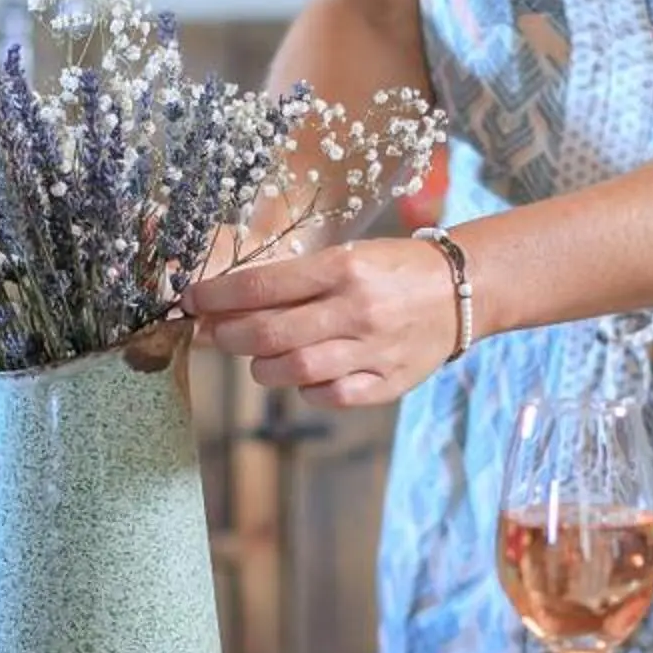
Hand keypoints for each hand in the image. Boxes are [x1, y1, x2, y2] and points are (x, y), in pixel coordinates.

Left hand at [187, 237, 461, 407]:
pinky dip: (305, 389)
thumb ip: (295, 279)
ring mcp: (374, 350)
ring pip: (294, 370)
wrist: (461, 292)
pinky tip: (304, 376)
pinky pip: (329, 396)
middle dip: (228, 335)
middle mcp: (357, 309)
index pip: (261, 286)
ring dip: (262, 367)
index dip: (216, 297)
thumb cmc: (392, 270)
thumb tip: (229, 300)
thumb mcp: (347, 255)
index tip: (192, 301)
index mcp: (343, 267)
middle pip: (268, 333)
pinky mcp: (388, 382)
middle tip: (213, 334)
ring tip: (260, 358)